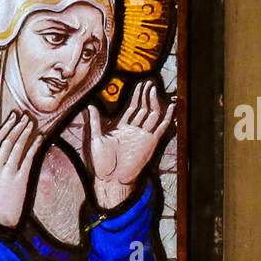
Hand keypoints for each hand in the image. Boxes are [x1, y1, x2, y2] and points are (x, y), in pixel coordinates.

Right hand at [0, 112, 40, 227]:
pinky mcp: (19, 180)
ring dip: (25, 133)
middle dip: (16, 127)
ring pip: (16, 148)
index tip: (13, 116)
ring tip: (31, 123)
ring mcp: (7, 173)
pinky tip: (40, 138)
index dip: (5, 127)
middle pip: (6, 142)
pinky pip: (27, 159)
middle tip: (25, 116)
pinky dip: (34, 146)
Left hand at [88, 82, 174, 209]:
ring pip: (152, 115)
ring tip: (154, 88)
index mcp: (123, 128)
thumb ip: (95, 121)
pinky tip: (170, 106)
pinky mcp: (150, 143)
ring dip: (153, 102)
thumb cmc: (102, 162)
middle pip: (143, 109)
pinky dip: (167, 117)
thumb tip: (90, 105)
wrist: (110, 179)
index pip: (133, 108)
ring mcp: (143, 136)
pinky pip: (161, 128)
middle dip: (146, 95)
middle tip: (149, 82)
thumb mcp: (96, 138)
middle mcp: (135, 131)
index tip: (140, 84)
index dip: (137, 96)